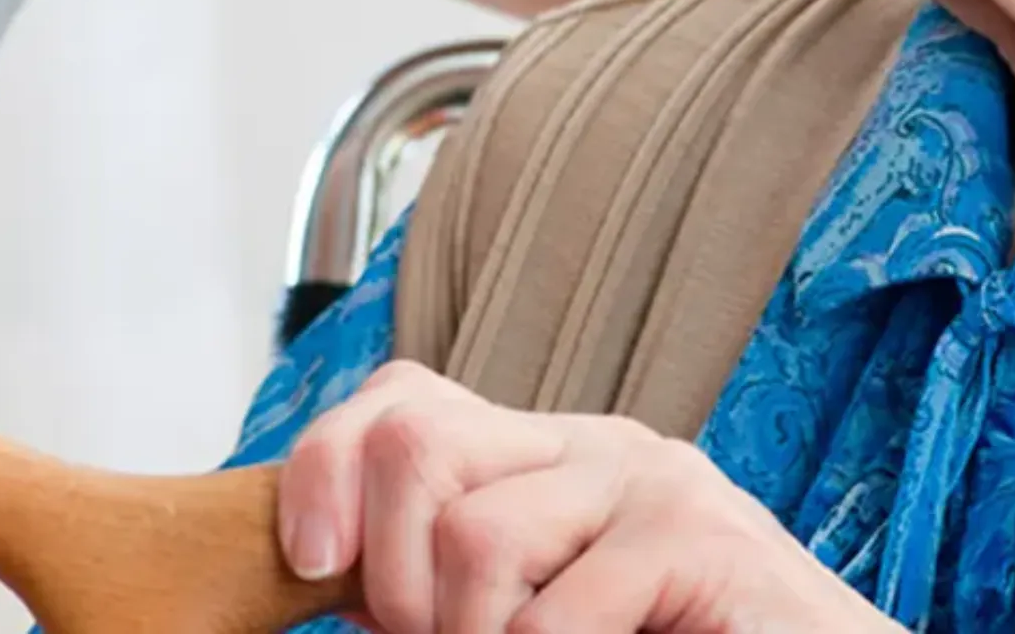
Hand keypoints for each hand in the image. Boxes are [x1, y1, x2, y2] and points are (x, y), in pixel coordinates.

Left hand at [274, 363, 898, 633]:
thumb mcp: (532, 614)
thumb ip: (446, 586)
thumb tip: (330, 579)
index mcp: (546, 457)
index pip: (399, 401)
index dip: (324, 469)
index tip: (311, 569)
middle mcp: (596, 446)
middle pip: (414, 441)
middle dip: (389, 573)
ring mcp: (654, 483)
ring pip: (473, 538)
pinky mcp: (703, 539)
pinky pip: (556, 617)